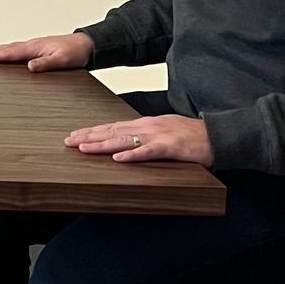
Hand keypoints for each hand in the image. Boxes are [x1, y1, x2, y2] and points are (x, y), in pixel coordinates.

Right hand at [0, 32, 93, 72]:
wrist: (86, 45)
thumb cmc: (75, 52)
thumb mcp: (62, 60)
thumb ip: (46, 63)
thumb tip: (30, 66)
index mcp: (34, 48)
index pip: (9, 53)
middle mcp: (30, 45)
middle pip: (3, 48)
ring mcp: (32, 46)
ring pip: (7, 48)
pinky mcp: (36, 48)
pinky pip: (14, 49)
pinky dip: (3, 50)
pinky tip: (1, 52)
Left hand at [65, 114, 213, 165]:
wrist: (217, 135)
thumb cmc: (191, 136)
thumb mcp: (164, 132)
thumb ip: (145, 137)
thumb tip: (126, 144)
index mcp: (145, 124)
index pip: (113, 126)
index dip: (92, 131)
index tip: (74, 135)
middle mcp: (148, 127)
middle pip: (112, 131)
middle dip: (89, 136)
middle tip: (68, 141)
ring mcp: (158, 136)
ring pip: (124, 140)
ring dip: (102, 144)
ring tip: (83, 148)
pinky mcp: (170, 147)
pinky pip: (148, 152)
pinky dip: (132, 155)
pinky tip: (118, 159)